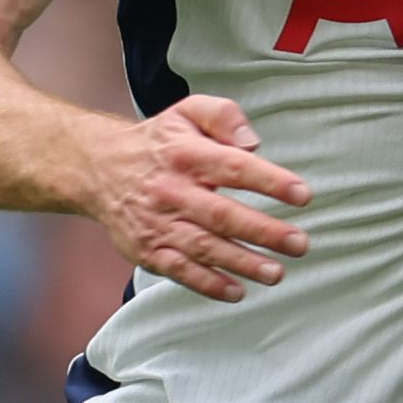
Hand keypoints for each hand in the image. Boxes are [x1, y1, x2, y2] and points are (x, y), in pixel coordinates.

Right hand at [82, 94, 312, 302]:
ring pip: (203, 248)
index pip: (235, 168)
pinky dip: (207, 284)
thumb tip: (253, 143)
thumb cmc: (159, 141)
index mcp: (187, 154)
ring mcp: (158, 224)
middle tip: (300, 244)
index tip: (303, 195)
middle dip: (264, 232)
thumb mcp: (189, 111)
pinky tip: (237, 292)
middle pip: (223, 215)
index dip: (271, 181)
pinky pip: (179, 271)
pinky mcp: (147, 250)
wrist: (99, 168)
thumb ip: (225, 116)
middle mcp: (172, 191)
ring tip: (276, 272)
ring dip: (242, 263)